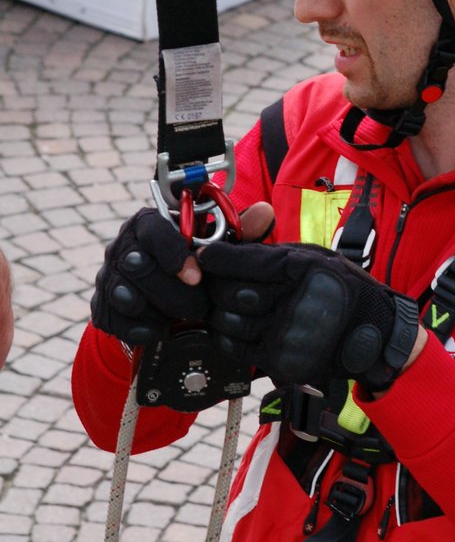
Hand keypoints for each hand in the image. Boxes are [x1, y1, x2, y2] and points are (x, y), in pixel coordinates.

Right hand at [90, 204, 274, 346]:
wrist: (165, 300)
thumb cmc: (195, 267)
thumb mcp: (218, 248)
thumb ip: (240, 231)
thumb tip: (265, 212)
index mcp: (149, 224)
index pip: (151, 229)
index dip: (172, 251)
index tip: (195, 275)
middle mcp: (124, 247)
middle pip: (138, 264)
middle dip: (173, 291)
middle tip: (199, 306)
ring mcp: (110, 277)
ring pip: (125, 294)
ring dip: (159, 309)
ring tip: (180, 315)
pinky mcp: (103, 306)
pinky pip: (115, 320)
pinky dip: (141, 328)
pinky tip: (159, 328)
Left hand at [199, 241, 419, 391]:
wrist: (373, 334)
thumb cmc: (344, 290)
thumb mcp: (315, 257)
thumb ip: (272, 251)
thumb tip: (228, 245)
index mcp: (300, 269)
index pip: (242, 260)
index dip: (217, 258)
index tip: (205, 256)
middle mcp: (291, 301)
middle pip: (228, 292)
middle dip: (214, 285)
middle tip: (212, 281)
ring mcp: (284, 335)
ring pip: (226, 322)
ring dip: (218, 313)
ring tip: (225, 305)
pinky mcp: (279, 361)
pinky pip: (235, 349)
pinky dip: (227, 338)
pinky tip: (234, 328)